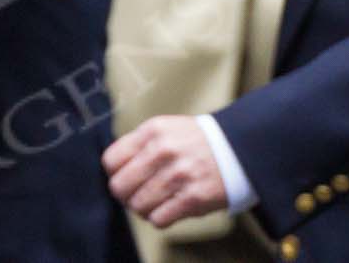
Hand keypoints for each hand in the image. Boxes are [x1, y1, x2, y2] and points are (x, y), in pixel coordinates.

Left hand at [102, 116, 228, 226]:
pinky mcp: (193, 198)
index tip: (124, 177)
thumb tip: (114, 170)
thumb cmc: (196, 141)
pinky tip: (169, 208)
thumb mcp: (164, 128)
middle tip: (136, 194)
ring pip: (138, 206)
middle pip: (120, 187)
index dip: (114, 174)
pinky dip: (160, 218)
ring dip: (143, 208)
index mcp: (152, 131)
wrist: (237, 148)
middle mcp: (162, 151)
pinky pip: (159, 219)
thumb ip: (138, 145)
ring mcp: (178, 176)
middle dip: (126, 195)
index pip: (111, 161)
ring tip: (155, 201)